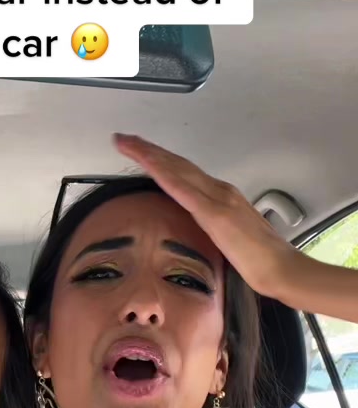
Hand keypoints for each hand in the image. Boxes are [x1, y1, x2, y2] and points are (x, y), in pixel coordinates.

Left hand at [112, 133, 297, 298]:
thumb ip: (213, 227)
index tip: (140, 151)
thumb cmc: (260, 260)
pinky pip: (183, 189)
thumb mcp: (229, 238)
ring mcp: (218, 199)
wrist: (281, 268)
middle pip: (178, 164)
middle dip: (149, 150)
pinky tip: (148, 164)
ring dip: (150, 155)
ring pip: (177, 170)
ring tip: (128, 143)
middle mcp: (219, 190)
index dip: (161, 160)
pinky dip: (164, 174)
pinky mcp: (215, 213)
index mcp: (222, 196)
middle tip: (125, 138)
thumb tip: (200, 228)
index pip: (185, 173)